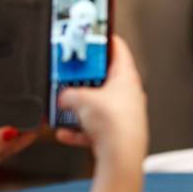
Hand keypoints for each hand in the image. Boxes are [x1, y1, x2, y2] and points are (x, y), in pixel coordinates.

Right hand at [56, 35, 147, 191]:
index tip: (95, 34)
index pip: (119, 49)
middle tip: (70, 73)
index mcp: (127, 78)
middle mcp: (129, 95)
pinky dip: (79, 130)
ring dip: (80, 106)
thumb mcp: (82, 99)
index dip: (106, 40)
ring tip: (63, 105)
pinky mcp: (117, 134)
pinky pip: (94, 128)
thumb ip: (69, 94)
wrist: (121, 157)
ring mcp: (123, 115)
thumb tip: (64, 96)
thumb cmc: (114, 123)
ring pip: (98, 105)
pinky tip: (63, 133)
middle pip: (105, 79)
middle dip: (86, 77)